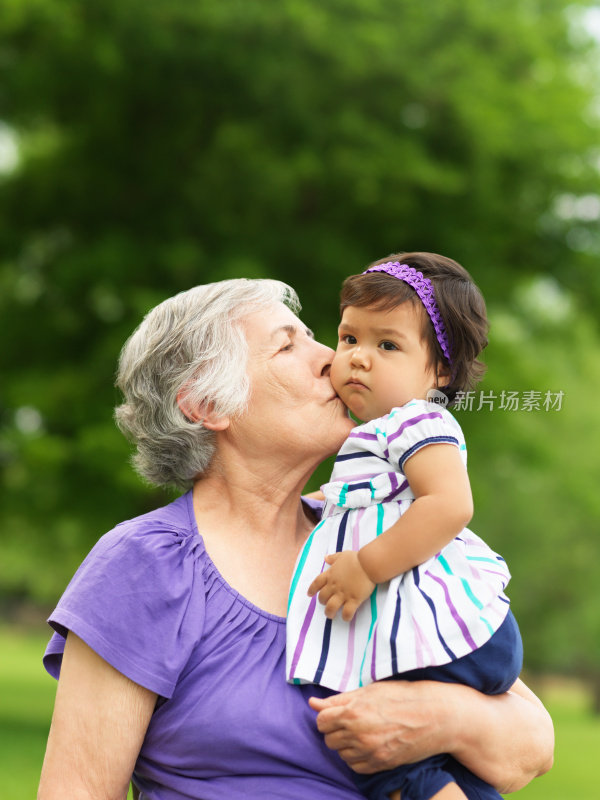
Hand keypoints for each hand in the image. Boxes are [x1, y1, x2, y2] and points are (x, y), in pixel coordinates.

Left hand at [307, 551, 374, 620]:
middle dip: (322, 602)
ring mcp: (343, 593)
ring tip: (332, 615)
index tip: (309, 594)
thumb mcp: (342, 555)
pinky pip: (347, 612)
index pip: (316, 583)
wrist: (368, 564)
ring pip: (331, 607)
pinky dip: (346, 617)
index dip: (312, 589)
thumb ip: (333, 558)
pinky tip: (346, 617)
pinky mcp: (354, 599)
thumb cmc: (356, 559)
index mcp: (330, 574)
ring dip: (329, 612)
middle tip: (326, 604)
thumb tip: (326, 557)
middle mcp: (334, 585)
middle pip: (322, 597)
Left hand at [308, 681, 451, 773]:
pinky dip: (357, 758)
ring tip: (362, 732)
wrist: (434, 716)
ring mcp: (370, 751)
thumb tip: (313, 703)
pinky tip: (368, 745)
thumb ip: (338, 700)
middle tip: (352, 721)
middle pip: (329, 739)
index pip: (322, 722)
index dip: (328, 717)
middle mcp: (358, 734)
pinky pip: (356, 767)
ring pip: (341, 754)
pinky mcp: (380, 764)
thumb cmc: (403, 697)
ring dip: (346, 745)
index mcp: (353, 711)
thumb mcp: (369, 690)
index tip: (337, 714)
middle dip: (336, 730)